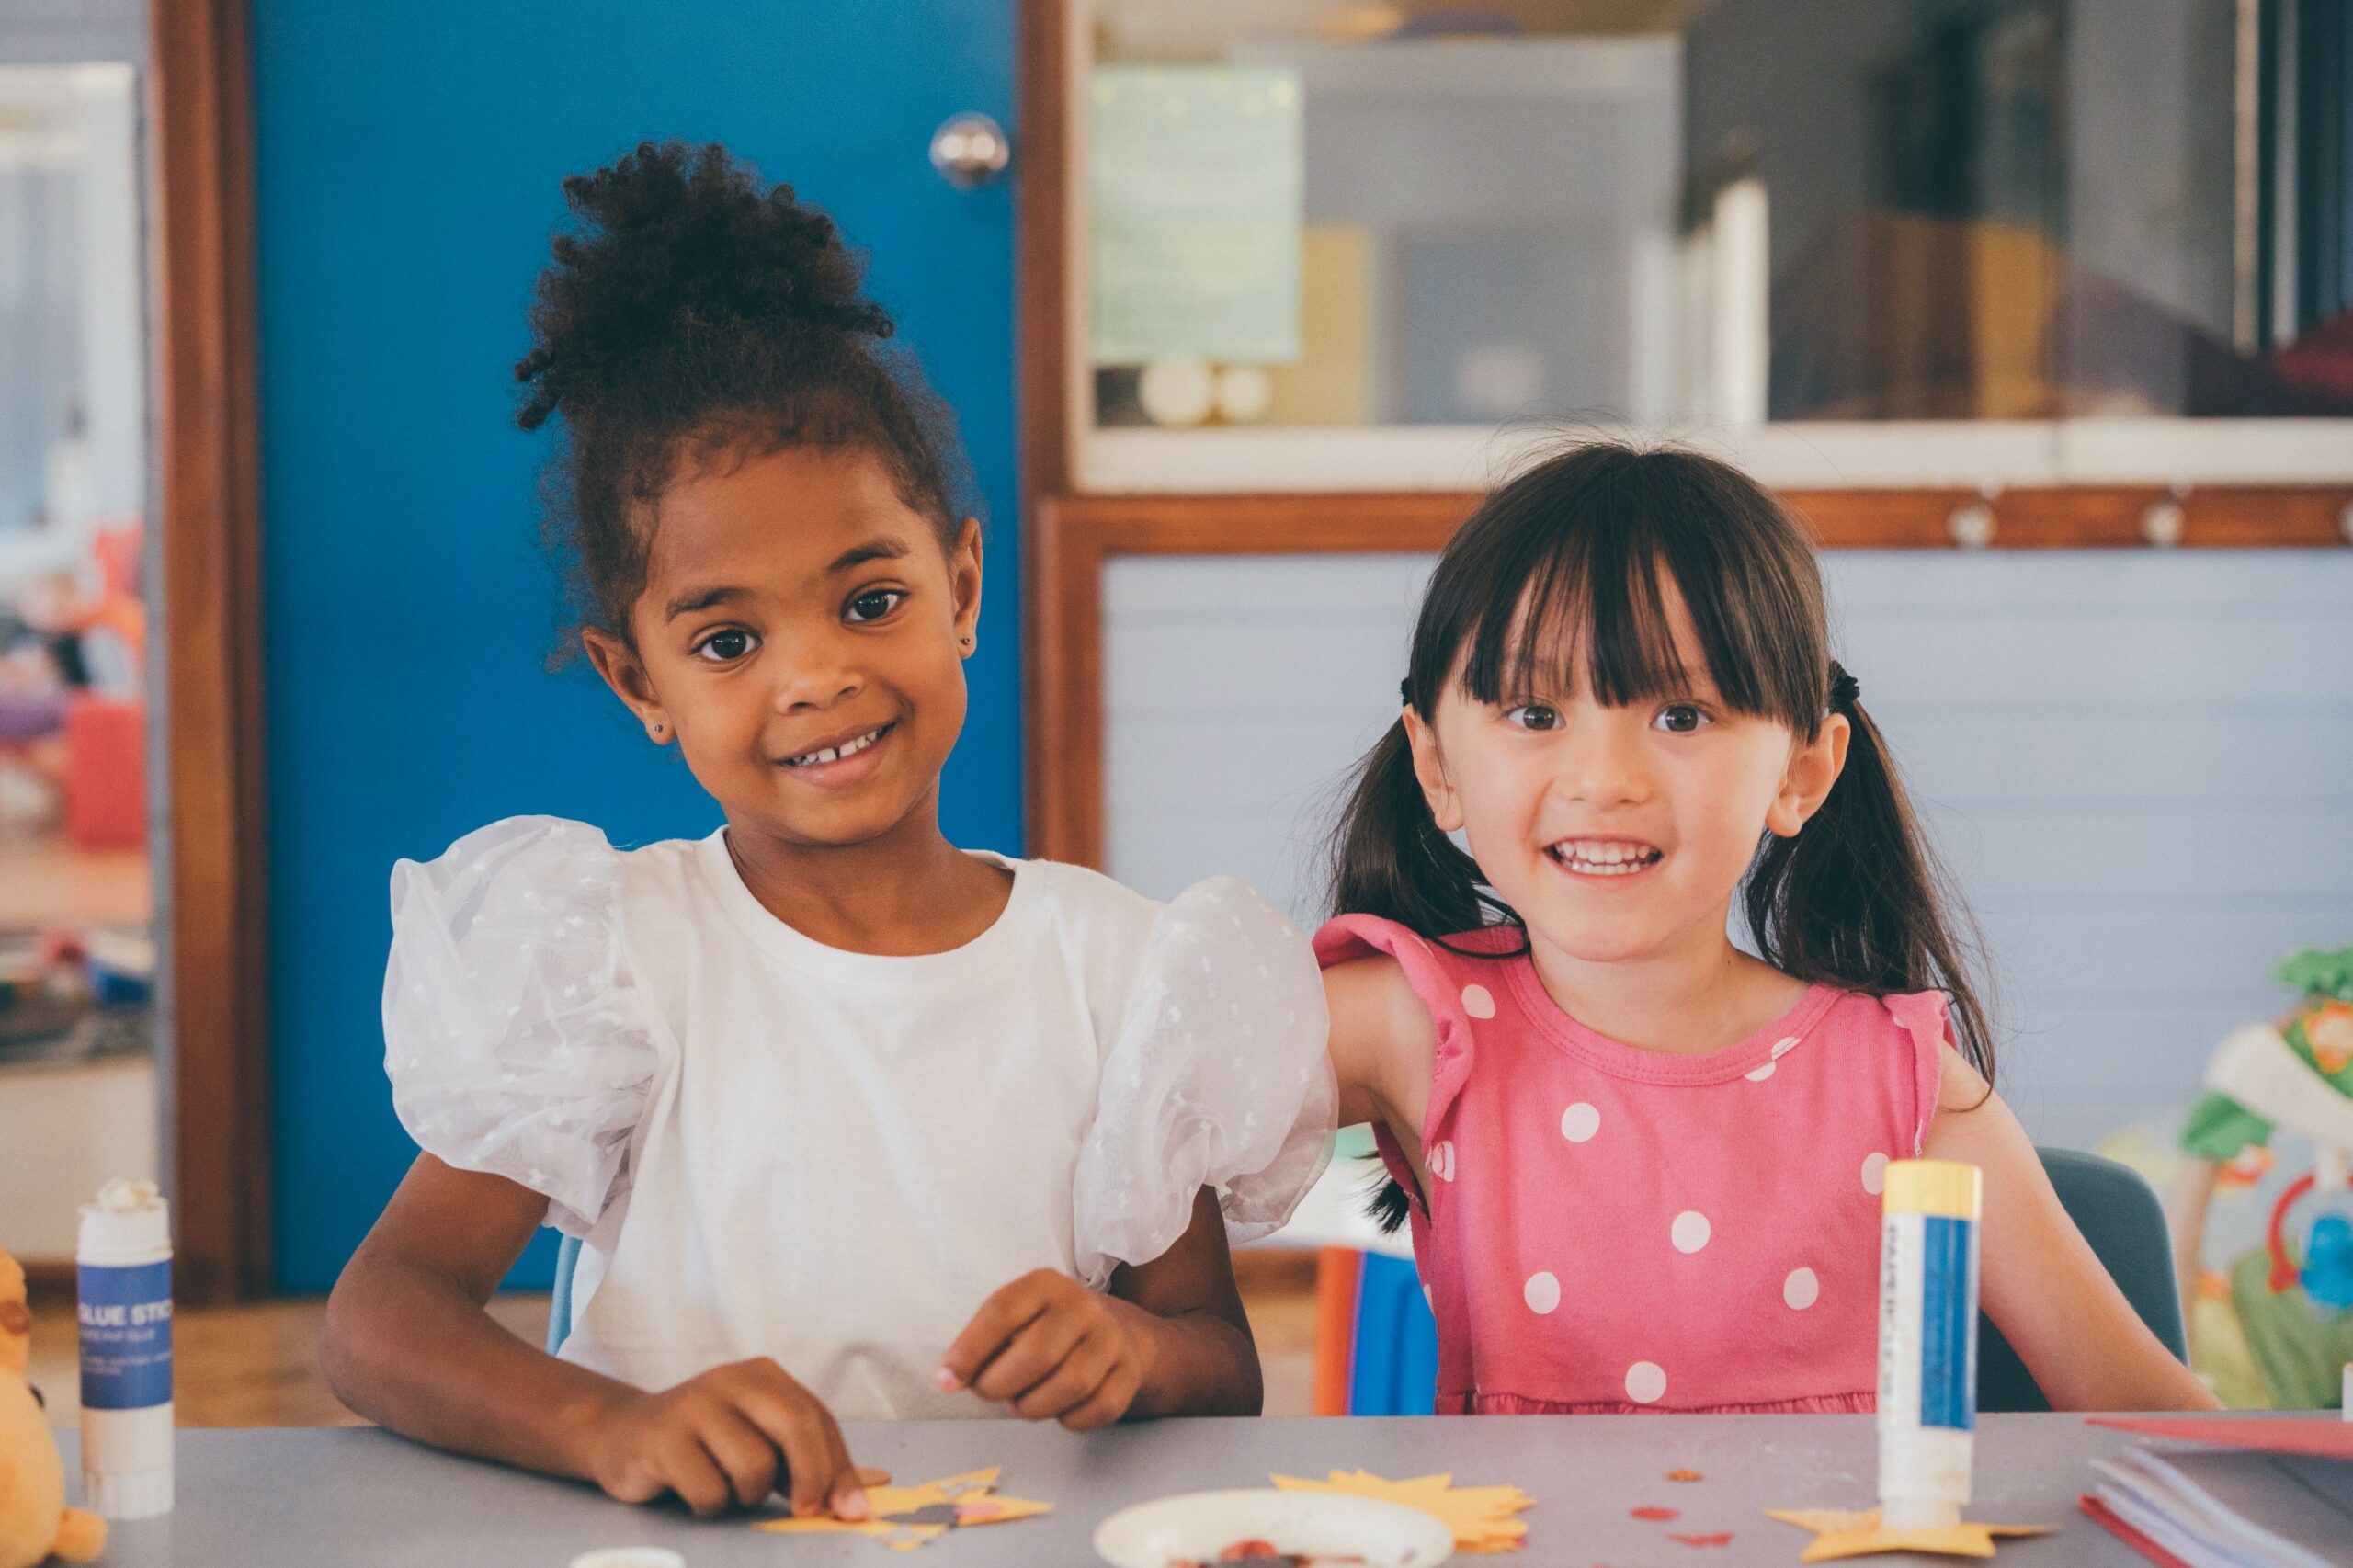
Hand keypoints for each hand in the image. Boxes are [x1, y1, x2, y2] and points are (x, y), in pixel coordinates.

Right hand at [577, 1358, 886, 1518]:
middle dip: (811, 1478)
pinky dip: (710, 1505)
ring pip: (753, 1466)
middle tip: (805, 1512)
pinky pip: (710, 1489)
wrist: (622, 1436)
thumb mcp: (761, 1442)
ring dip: (747, 1495)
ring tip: (726, 1487)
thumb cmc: (706, 1444)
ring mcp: (695, 1404)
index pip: (818, 1419)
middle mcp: (731, 1379)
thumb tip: (875, 1487)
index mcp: (764, 1375)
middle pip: (796, 1427)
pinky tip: (694, 1491)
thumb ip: (811, 1461)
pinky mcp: (663, 1437)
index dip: (840, 1468)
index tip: (849, 1509)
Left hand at [937, 1269, 1149, 1430]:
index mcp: (1045, 1285)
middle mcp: (1082, 1306)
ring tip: (1019, 1404)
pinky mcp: (1129, 1372)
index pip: (1001, 1312)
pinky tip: (1057, 1410)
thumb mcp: (1019, 1317)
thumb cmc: (1050, 1329)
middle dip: (1000, 1385)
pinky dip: (1069, 1420)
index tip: (948, 1381)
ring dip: (1033, 1406)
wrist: (1118, 1333)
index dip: (969, 1350)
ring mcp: (1111, 1339)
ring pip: (1070, 1386)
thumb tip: (952, 1378)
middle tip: (988, 1393)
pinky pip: (1097, 1408)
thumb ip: (986, 1342)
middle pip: (1036, 1354)